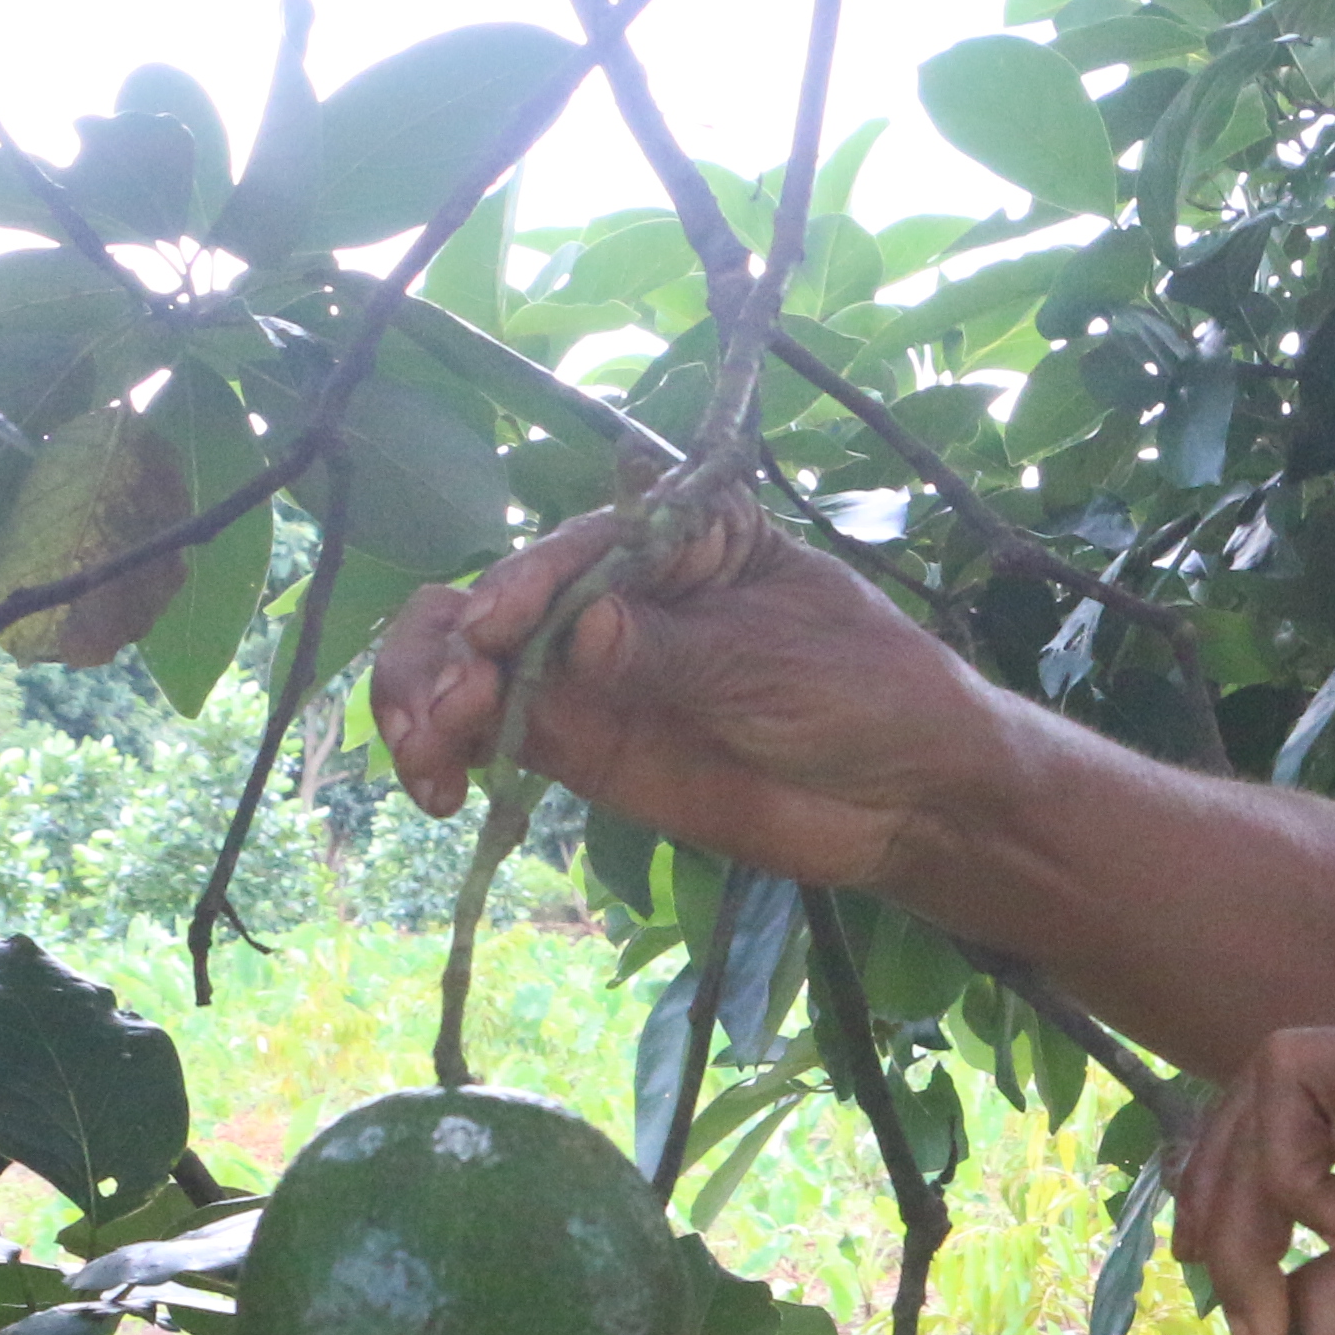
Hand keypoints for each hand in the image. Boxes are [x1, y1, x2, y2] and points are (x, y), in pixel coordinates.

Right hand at [366, 504, 1004, 891]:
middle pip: (498, 596)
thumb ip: (670, 651)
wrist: (909, 800)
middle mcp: (616, 593)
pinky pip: (489, 733)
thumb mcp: (775, 659)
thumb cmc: (867, 692)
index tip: (496, 629)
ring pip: (470, 660)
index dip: (527, 583)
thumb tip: (578, 633)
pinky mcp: (580, 745)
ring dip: (425, 694)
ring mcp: (590, 671)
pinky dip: (444, 752)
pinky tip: (441, 789)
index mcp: (678, 535)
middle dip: (453, 645)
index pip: (579, 543)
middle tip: (451, 711)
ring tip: (431, 755)